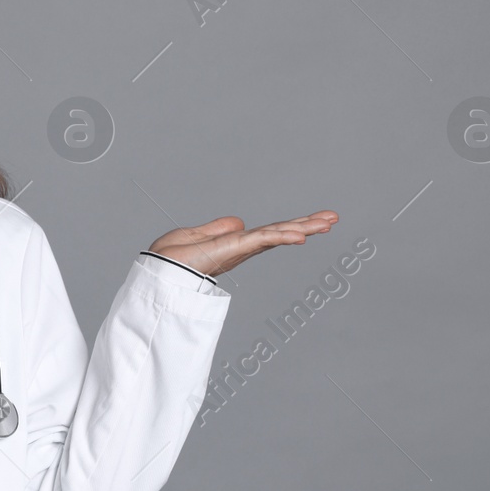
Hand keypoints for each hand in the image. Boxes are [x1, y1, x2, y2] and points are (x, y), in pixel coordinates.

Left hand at [149, 210, 338, 277]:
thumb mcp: (193, 236)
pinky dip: (281, 237)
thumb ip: (216, 229)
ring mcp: (239, 250)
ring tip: (329, 221)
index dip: (290, 227)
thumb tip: (238, 223)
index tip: (313, 223)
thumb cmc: (167, 260)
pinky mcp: (233, 249)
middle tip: (333, 218)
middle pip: (279, 233)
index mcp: (234, 245)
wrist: (156, 272)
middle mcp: (241, 248)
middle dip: (306, 226)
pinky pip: (261, 240)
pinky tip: (301, 235)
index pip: (268, 233)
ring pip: (276, 235)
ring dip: (303, 228)